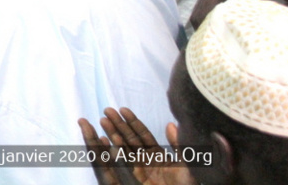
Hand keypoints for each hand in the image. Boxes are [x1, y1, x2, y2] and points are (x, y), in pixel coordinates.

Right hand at [79, 108, 194, 184]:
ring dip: (111, 134)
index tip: (123, 109)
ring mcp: (136, 169)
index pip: (143, 134)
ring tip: (102, 120)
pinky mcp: (129, 178)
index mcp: (157, 155)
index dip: (133, 122)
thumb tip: (170, 124)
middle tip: (107, 110)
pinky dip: (109, 152)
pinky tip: (101, 141)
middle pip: (128, 138)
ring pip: (121, 148)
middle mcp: (144, 160)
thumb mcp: (185, 166)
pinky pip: (117, 162)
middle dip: (118, 124)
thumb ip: (178, 145)